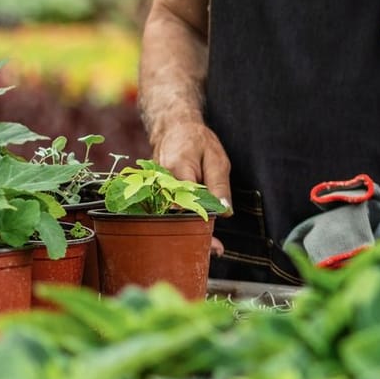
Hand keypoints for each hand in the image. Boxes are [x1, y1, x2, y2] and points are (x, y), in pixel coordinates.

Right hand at [150, 121, 229, 255]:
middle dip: (194, 236)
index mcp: (177, 171)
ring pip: (171, 216)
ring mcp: (154, 189)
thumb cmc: (197, 142)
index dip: (201, 226)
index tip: (215, 244)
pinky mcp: (155, 193)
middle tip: (216, 250)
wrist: (173, 128)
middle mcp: (160, 183)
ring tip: (211, 245)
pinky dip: (181, 221)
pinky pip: (168, 211)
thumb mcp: (217, 159)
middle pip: (176, 217)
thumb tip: (224, 212)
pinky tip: (196, 232)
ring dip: (188, 231)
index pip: (188, 205)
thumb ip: (219, 185)